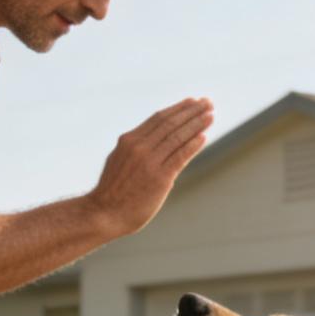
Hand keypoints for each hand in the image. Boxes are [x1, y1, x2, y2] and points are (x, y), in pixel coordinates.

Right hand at [87, 97, 213, 236]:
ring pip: (177, 137)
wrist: (104, 213)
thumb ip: (135, 150)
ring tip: (210, 115)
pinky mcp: (159, 178)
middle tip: (208, 102)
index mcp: (129, 140)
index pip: (158, 118)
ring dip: (196, 124)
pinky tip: (203, 136)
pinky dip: (193, 145)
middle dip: (191, 111)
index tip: (192, 102)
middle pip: (170, 123)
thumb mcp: (119, 160)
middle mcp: (139, 147)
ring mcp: (149, 162)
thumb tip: (151, 143)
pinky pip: (180, 156)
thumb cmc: (112, 192)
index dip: (178, 109)